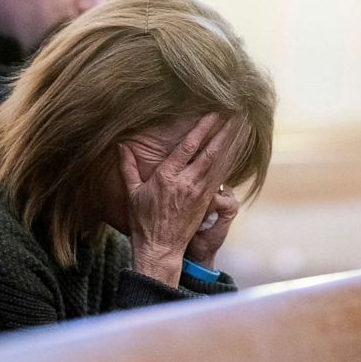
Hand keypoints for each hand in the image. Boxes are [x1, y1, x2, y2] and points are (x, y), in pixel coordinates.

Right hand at [118, 114, 241, 286]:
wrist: (160, 248)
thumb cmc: (143, 221)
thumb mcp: (132, 192)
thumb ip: (127, 167)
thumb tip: (120, 146)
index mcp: (166, 176)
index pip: (188, 146)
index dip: (202, 128)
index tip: (213, 114)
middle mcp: (186, 182)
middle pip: (209, 152)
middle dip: (223, 131)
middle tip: (235, 114)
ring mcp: (199, 193)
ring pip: (218, 163)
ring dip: (230, 144)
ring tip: (240, 127)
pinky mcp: (206, 202)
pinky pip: (220, 177)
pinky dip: (229, 162)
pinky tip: (236, 151)